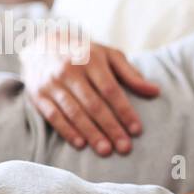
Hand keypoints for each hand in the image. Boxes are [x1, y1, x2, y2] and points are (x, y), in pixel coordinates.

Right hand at [20, 31, 159, 155]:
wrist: (41, 43)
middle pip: (93, 104)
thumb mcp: (109, 55)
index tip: (137, 130)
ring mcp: (52, 83)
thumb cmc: (84, 53)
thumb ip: (131, 74)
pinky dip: (67, 131)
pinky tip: (81, 144)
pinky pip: (53, 115)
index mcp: (91, 60)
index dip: (124, 111)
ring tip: (105, 150)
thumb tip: (155, 91)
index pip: (110, 90)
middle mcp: (69, 70)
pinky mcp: (37, 94)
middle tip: (124, 147)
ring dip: (91, 133)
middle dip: (111, 128)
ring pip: (74, 112)